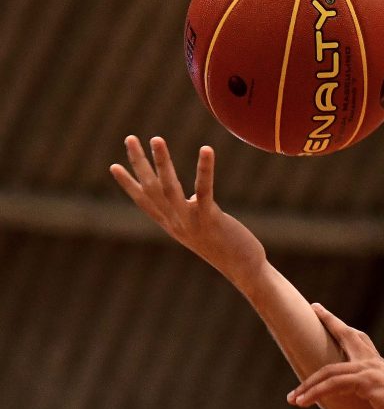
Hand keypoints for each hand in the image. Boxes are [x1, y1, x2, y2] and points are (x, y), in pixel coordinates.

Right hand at [109, 136, 266, 286]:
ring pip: (169, 188)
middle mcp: (177, 223)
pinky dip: (204, 169)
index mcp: (173, 225)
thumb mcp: (203, 230)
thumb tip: (191, 198)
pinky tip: (206, 149)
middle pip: (152, 189)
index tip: (113, 166)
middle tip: (130, 138)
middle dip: (139, 163)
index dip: (129, 185)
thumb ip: (193, 213)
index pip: (145, 202)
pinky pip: (204, 190)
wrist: (244, 270)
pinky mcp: (210, 219)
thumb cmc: (228, 248)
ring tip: (156, 139)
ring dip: (162, 162)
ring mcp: (191, 222)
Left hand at [288, 304, 383, 408]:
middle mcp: (375, 364)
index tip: (331, 316)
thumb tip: (383, 400)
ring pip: (329, 370)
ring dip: (307, 385)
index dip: (345, 329)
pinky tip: (302, 402)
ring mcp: (371, 371)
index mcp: (381, 367)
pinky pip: (333, 384)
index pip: (361, 342)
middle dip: (330, 322)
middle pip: (348, 335)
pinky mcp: (367, 382)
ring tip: (291, 398)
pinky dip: (315, 392)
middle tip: (316, 309)